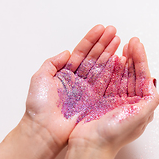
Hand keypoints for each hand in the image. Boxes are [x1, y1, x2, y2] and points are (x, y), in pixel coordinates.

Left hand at [24, 24, 119, 148]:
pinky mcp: (94, 101)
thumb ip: (52, 63)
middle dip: (104, 43)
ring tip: (119, 41)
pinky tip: (120, 60)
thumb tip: (66, 52)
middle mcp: (79, 80)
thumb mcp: (40, 78)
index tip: (101, 29)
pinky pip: (106, 83)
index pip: (81, 52)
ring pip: (102, 67)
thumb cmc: (39, 107)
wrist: (44, 130)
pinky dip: (113, 71)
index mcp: (66, 73)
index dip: (91, 40)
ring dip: (111, 53)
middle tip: (114, 31)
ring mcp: (88, 90)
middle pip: (94, 57)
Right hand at [68, 37, 158, 156]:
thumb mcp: (138, 117)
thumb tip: (154, 83)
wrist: (89, 147)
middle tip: (131, 42)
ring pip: (120, 75)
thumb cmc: (112, 135)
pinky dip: (109, 69)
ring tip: (121, 46)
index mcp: (140, 106)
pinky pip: (107, 80)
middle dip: (133, 57)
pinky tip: (110, 60)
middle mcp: (129, 103)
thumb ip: (150, 100)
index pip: (142, 77)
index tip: (136, 45)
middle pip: (132, 74)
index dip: (141, 60)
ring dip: (122, 60)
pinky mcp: (101, 101)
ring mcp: (114, 101)